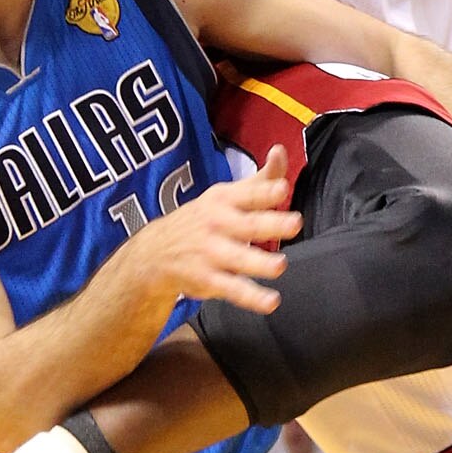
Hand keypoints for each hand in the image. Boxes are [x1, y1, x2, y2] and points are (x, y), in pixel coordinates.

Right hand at [136, 154, 299, 312]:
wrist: (155, 253)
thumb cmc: (206, 219)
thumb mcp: (227, 195)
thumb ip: (260, 178)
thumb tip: (281, 150)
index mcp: (224, 200)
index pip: (248, 194)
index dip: (265, 191)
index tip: (283, 189)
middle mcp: (218, 225)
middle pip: (248, 225)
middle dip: (270, 223)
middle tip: (295, 223)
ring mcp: (212, 253)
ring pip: (239, 259)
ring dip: (260, 263)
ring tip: (280, 265)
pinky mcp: (209, 280)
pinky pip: (233, 290)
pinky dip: (252, 298)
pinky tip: (271, 302)